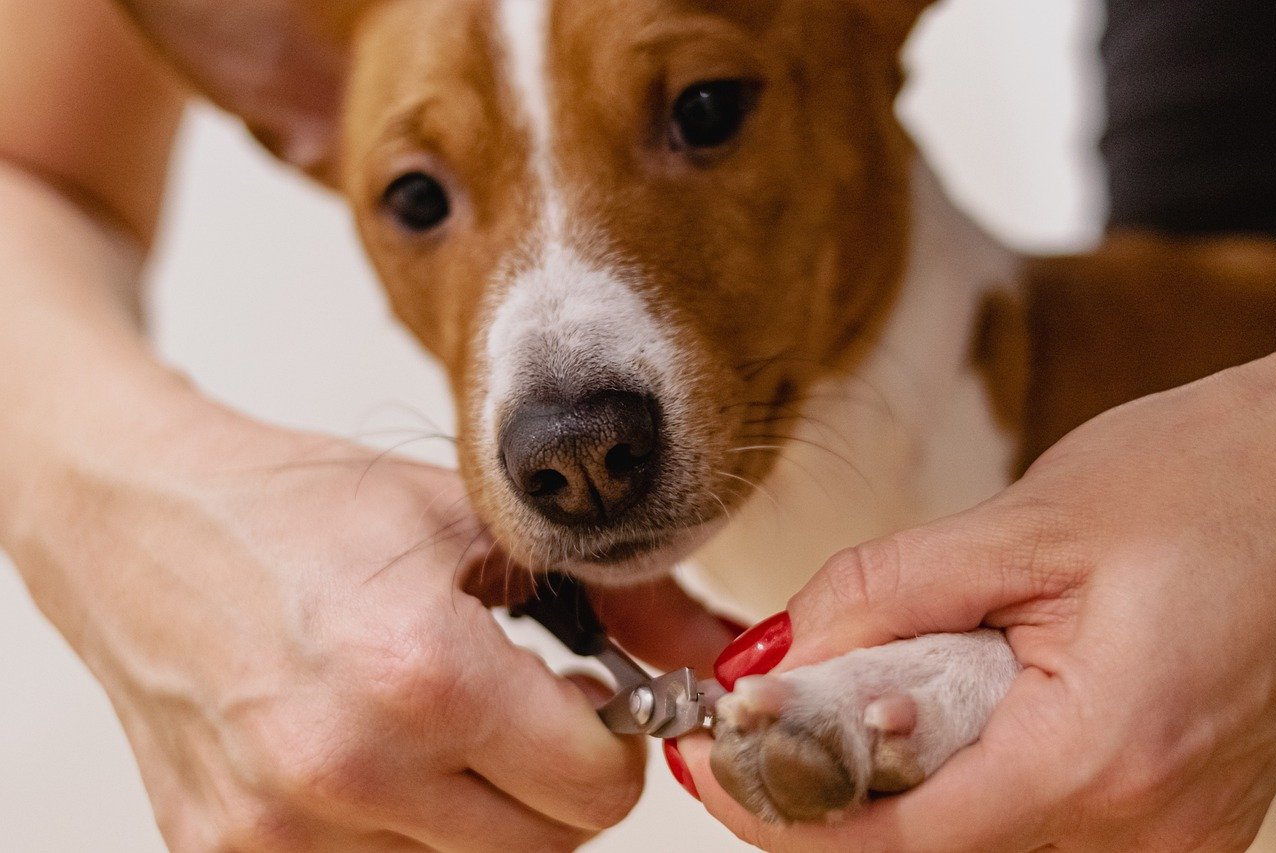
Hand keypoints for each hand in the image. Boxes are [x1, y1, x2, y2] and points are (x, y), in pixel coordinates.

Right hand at [9, 400, 732, 850]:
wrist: (144, 522)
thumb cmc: (306, 508)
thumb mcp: (473, 522)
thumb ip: (618, 596)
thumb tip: (718, 655)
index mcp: (422, 676)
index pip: (597, 793)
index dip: (616, 743)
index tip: (596, 704)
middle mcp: (345, 770)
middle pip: (542, 849)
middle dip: (558, 783)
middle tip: (528, 712)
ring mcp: (278, 829)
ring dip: (479, 811)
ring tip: (441, 721)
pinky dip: (401, 828)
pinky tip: (378, 750)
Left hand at [681, 353, 1275, 850]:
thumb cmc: (1204, 484)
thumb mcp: (1026, 523)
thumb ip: (886, 594)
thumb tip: (778, 655)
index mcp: (1103, 758)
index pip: (900, 842)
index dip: (784, 807)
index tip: (708, 760)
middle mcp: (1144, 829)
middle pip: (934, 850)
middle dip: (831, 790)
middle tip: (768, 712)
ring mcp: (1166, 834)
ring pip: (979, 842)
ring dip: (898, 782)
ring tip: (866, 689)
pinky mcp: (1169, 814)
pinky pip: (1033, 822)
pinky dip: (964, 776)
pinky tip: (945, 705)